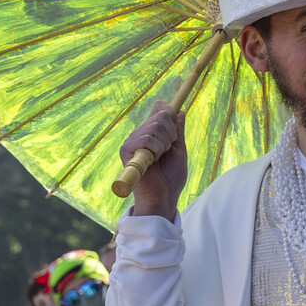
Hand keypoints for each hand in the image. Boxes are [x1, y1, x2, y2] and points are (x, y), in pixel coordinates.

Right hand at [121, 102, 188, 219]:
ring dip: (164, 144)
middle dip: (171, 134)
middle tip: (167, 152)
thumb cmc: (171, 177)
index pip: (159, 108)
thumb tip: (179, 112)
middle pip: (161, 116)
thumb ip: (178, 131)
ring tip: (160, 158)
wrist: (165, 196)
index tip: (175, 131)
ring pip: (155, 126)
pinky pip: (147, 138)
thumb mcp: (178, 150)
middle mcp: (140, 134)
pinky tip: (153, 161)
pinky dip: (157, 149)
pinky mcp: (126, 150)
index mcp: (151, 133)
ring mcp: (132, 141)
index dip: (170, 114)